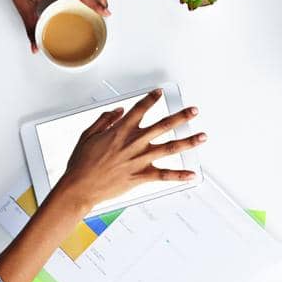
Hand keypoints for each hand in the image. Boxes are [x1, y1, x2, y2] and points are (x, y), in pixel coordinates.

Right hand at [58, 89, 204, 212]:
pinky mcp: (141, 177)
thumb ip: (104, 120)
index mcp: (121, 130)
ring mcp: (140, 160)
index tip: (159, 93)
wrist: (80, 188)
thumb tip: (118, 111)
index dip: (151, 99)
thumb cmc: (81, 164)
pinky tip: (191, 175)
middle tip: (193, 111)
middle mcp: (134, 142)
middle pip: (164, 125)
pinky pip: (164, 175)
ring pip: (170, 148)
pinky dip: (179, 176)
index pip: (140, 109)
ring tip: (202, 137)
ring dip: (188, 141)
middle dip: (181, 116)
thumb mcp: (88, 135)